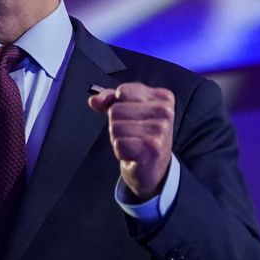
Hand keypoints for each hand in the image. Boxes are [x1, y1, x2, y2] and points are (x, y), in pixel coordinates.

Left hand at [88, 82, 175, 200]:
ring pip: (115, 127)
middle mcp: (165, 111)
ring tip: (132, 143)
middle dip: (117, 124)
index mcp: (162, 97)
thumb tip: (94, 100)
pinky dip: (120, 151)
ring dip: (118, 138)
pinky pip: (119, 143)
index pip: (122, 91)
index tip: (131, 116)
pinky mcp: (153, 147)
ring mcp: (160, 129)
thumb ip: (109, 100)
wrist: (153, 168)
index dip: (117, 105)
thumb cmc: (140, 135)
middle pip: (116, 110)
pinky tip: (133, 153)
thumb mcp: (127, 110)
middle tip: (132, 134)